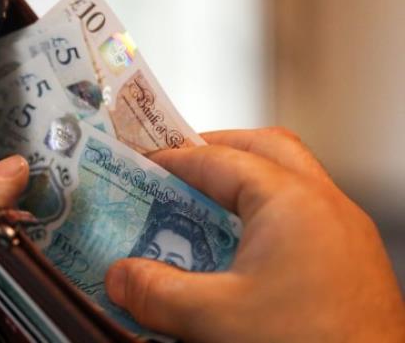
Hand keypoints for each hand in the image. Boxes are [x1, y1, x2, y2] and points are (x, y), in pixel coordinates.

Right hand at [105, 128, 404, 342]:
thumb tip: (120, 277)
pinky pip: (302, 212)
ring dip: (244, 180)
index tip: (142, 167)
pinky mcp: (349, 259)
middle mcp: (324, 204)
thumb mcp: (216, 320)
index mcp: (291, 202)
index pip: (219, 159)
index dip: (173, 159)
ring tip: (205, 204)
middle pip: (264, 149)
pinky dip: (265, 212)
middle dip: (216, 151)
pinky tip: (242, 247)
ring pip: (289, 178)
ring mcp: (343, 230)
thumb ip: (157, 292)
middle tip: (179, 168)